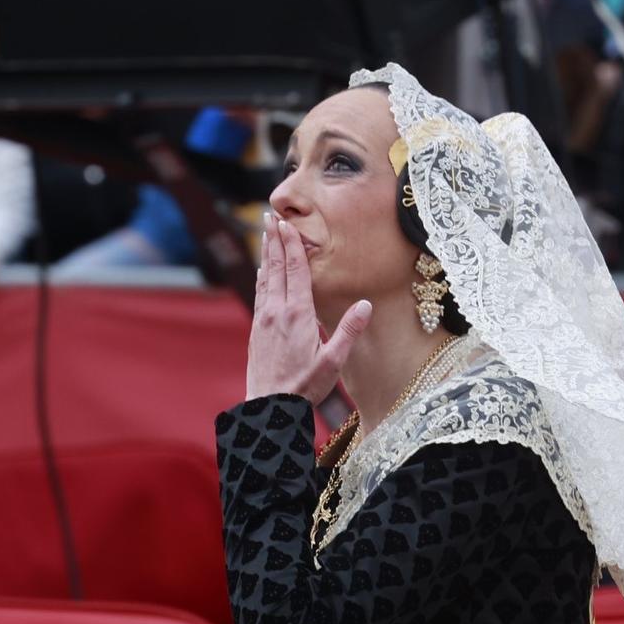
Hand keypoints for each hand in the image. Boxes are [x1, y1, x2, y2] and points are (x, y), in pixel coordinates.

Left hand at [246, 214, 370, 402]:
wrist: (269, 407)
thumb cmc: (304, 387)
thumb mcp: (333, 362)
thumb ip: (349, 331)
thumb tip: (366, 304)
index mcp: (297, 315)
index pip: (295, 271)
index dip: (292, 245)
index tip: (287, 223)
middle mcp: (277, 312)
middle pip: (276, 267)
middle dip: (275, 240)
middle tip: (271, 216)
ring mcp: (263, 320)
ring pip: (265, 278)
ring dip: (266, 254)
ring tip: (266, 233)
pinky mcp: (257, 330)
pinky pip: (260, 294)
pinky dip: (262, 276)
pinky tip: (262, 270)